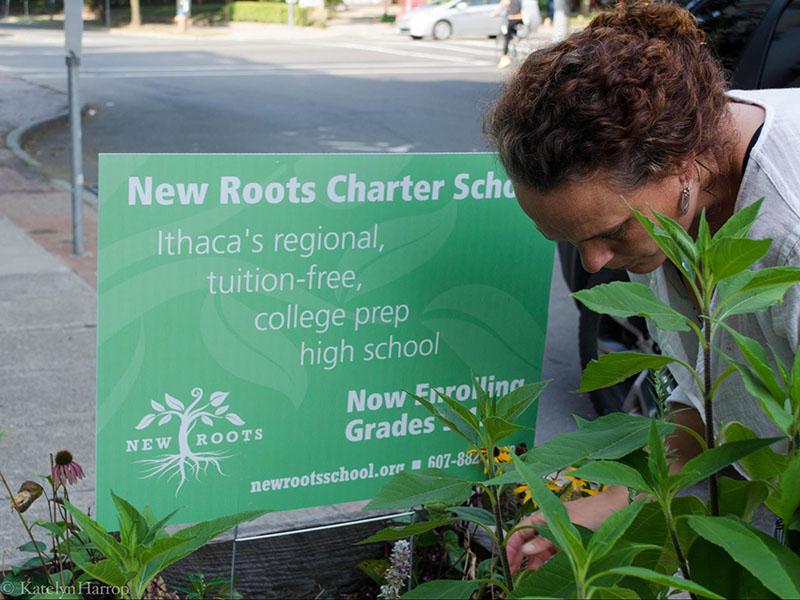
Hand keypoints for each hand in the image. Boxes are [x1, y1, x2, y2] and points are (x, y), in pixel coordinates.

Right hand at [506, 487, 628, 572]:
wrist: (615, 511)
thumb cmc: (590, 513)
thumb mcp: (566, 527)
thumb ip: (545, 540)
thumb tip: (525, 549)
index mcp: (542, 517)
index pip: (519, 531)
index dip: (511, 545)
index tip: (506, 560)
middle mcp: (546, 527)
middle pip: (526, 543)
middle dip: (518, 557)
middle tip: (511, 573)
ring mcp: (556, 536)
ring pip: (538, 552)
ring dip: (531, 562)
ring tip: (524, 576)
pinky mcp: (567, 545)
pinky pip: (551, 556)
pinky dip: (544, 564)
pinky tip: (540, 572)